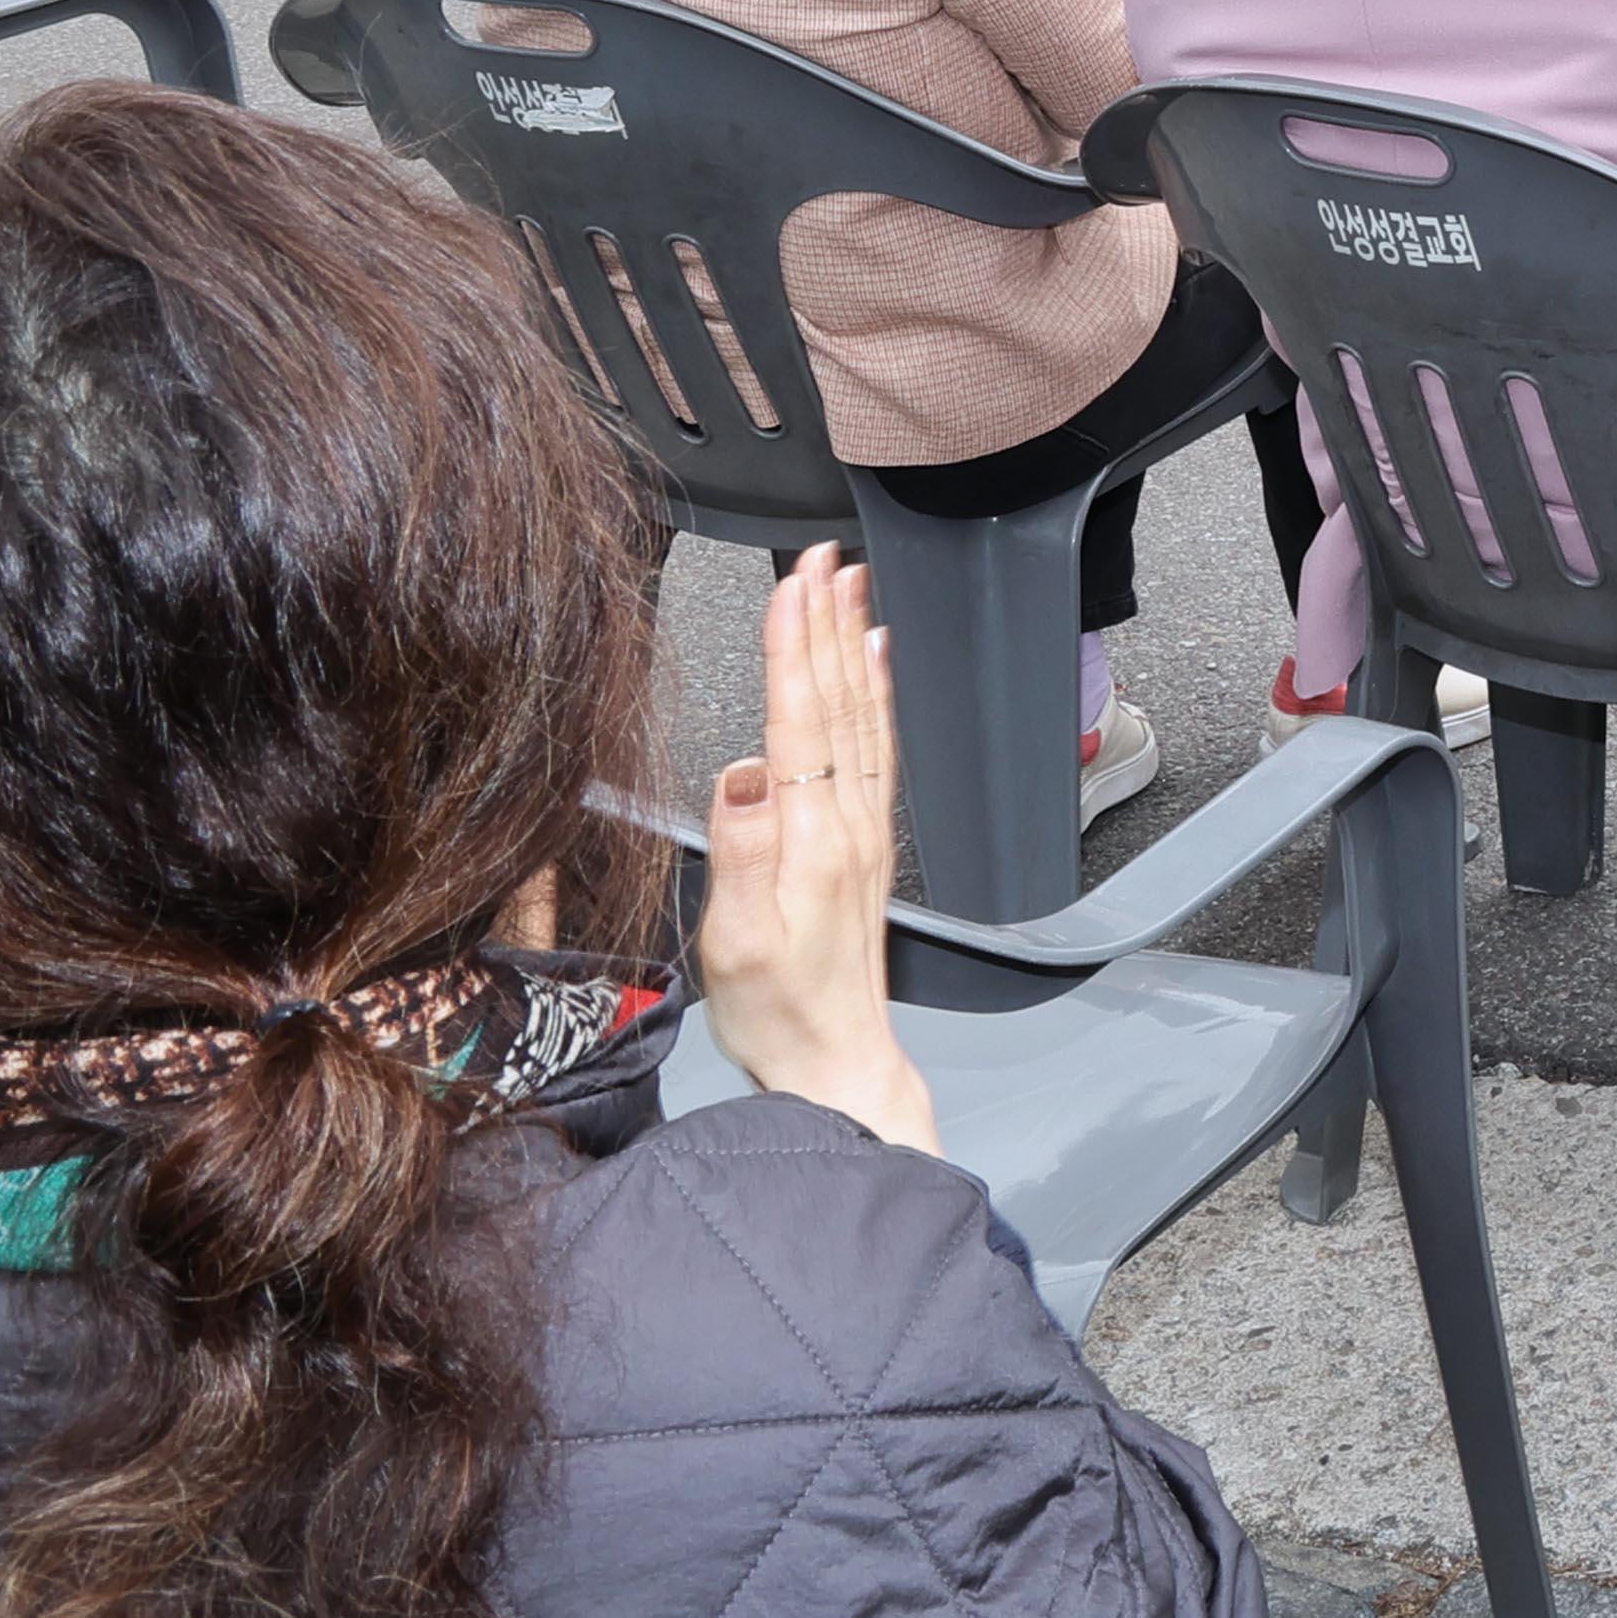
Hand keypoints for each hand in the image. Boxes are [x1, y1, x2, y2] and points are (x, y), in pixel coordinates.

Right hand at [693, 550, 935, 1155]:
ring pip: (862, 716)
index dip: (796, 646)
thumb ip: (743, 853)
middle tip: (825, 555)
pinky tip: (873, 666)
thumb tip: (745, 773)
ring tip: (851, 586)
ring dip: (853, 646)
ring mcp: (866, 830)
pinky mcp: (867, 843)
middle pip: (837, 702)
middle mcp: (851, 823)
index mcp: (814, 837)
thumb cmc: (781, 1012)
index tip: (794, 583)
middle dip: (828, 622)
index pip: (802, 719)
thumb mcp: (738, 943)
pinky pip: (878, 748)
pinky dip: (875, 696)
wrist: (837, 1062)